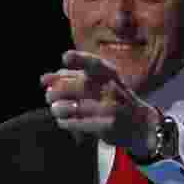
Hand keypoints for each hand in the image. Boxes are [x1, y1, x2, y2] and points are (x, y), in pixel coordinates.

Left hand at [40, 50, 161, 157]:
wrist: (140, 124)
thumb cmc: (112, 99)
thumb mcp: (97, 83)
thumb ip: (71, 78)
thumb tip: (43, 79)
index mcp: (110, 75)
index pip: (96, 64)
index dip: (80, 59)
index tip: (65, 57)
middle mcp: (113, 89)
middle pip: (82, 86)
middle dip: (60, 89)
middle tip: (48, 94)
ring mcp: (113, 108)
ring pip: (80, 107)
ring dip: (61, 108)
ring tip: (55, 108)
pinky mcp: (110, 126)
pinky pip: (83, 124)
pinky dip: (68, 122)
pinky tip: (62, 121)